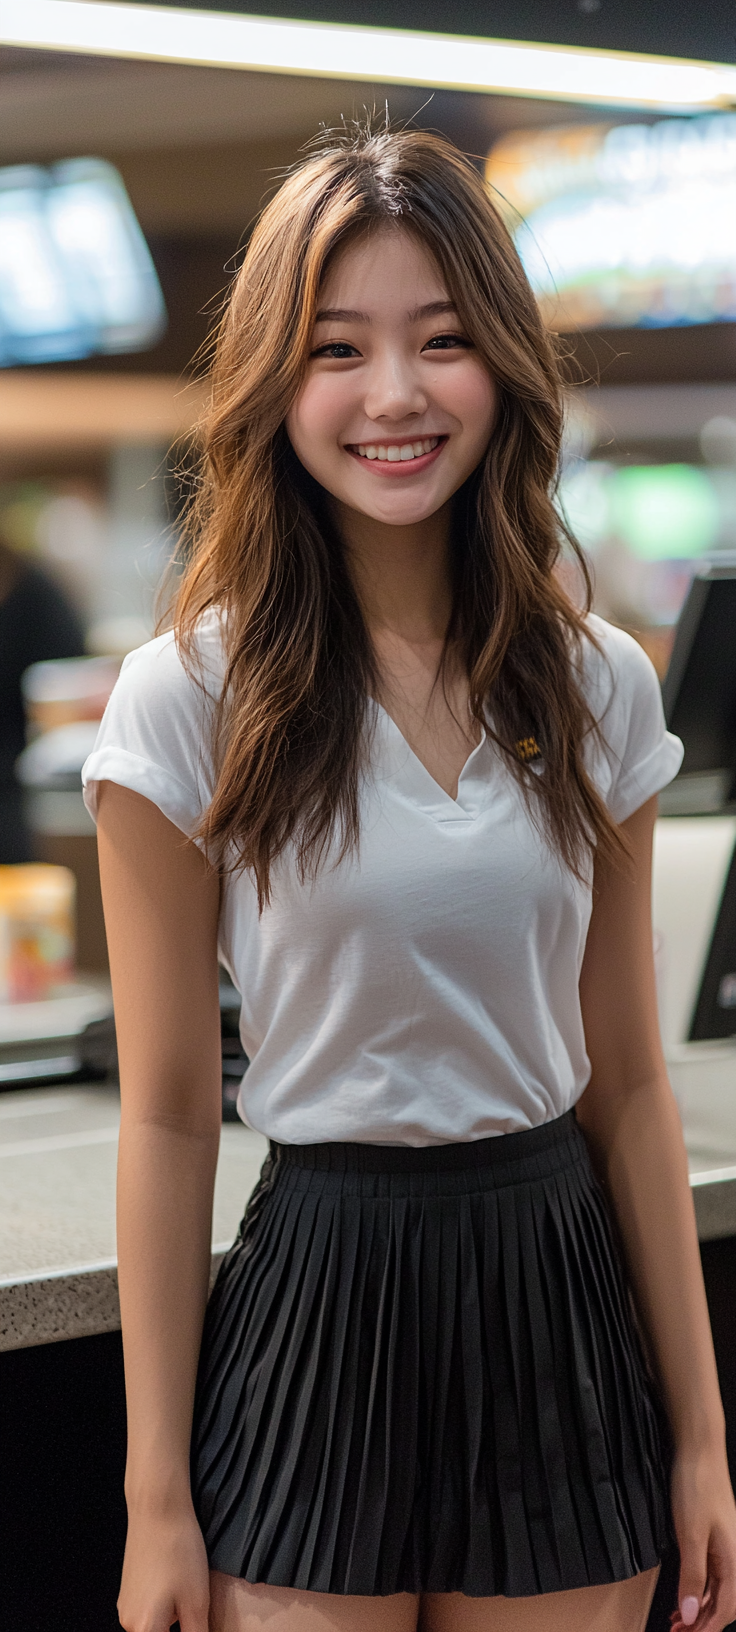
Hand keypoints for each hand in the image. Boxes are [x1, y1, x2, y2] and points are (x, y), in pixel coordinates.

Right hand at [117, 1499, 209, 1631]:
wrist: (157, 1509)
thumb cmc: (178, 1551)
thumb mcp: (197, 1602)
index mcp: (144, 1629)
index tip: (196, 1622)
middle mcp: (128, 1622)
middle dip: (179, 1628)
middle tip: (196, 1612)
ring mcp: (126, 1605)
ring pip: (153, 1627)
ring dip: (172, 1622)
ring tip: (190, 1599)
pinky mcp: (129, 1590)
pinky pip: (147, 1612)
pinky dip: (164, 1609)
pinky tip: (178, 1587)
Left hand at [669, 1448, 735, 1630]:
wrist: (699, 1451)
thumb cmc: (697, 1486)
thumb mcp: (690, 1535)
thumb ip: (692, 1576)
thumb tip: (691, 1613)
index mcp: (735, 1560)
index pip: (727, 1608)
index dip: (707, 1628)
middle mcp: (735, 1556)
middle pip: (726, 1603)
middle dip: (704, 1623)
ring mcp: (727, 1547)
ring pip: (718, 1590)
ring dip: (700, 1608)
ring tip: (679, 1622)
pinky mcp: (717, 1539)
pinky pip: (712, 1574)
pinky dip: (699, 1589)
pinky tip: (686, 1596)